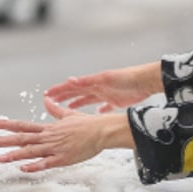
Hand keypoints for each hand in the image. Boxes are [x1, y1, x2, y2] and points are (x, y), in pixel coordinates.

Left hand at [0, 97, 134, 172]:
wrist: (102, 131)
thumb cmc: (87, 124)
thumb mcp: (69, 115)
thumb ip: (55, 110)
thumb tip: (46, 100)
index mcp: (48, 128)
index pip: (23, 126)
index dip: (6, 125)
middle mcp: (48, 137)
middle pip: (22, 139)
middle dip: (3, 141)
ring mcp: (55, 148)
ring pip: (31, 151)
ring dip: (14, 155)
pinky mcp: (64, 158)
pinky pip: (47, 163)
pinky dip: (35, 166)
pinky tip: (23, 168)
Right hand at [46, 62, 162, 113]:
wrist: (145, 82)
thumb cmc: (128, 79)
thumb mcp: (106, 79)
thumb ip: (88, 80)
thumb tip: (71, 80)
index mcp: (94, 82)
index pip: (72, 86)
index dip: (59, 90)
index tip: (47, 94)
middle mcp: (98, 87)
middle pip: (77, 92)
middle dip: (64, 96)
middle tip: (52, 102)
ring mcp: (106, 94)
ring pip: (88, 99)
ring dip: (77, 103)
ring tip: (68, 109)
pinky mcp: (116, 101)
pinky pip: (104, 106)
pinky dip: (99, 109)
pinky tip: (96, 113)